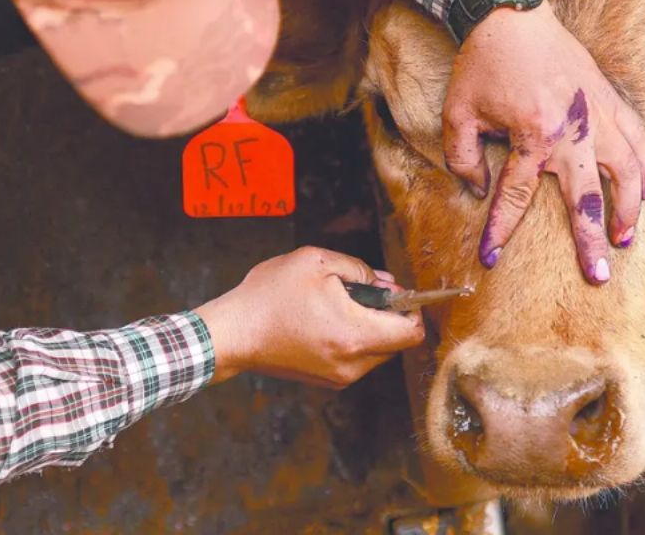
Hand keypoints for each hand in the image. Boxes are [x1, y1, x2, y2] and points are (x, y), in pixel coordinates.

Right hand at [194, 247, 423, 388]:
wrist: (232, 333)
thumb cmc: (269, 296)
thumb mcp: (315, 262)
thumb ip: (360, 270)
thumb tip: (386, 283)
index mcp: (355, 335)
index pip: (412, 333)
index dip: (412, 308)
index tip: (397, 292)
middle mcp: (353, 363)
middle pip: (397, 341)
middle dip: (388, 314)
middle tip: (360, 291)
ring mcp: (340, 376)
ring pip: (377, 350)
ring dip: (369, 326)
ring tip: (336, 304)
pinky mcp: (327, 380)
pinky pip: (357, 358)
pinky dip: (353, 339)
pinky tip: (325, 320)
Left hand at [443, 4, 644, 284]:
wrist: (510, 12)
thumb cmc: (482, 63)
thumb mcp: (458, 113)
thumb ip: (464, 157)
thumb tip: (480, 190)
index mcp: (532, 135)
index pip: (516, 196)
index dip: (500, 229)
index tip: (490, 257)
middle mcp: (572, 130)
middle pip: (587, 198)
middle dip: (591, 241)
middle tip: (598, 275)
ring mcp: (596, 114)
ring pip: (625, 171)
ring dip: (628, 209)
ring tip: (627, 239)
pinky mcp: (608, 97)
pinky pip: (636, 137)